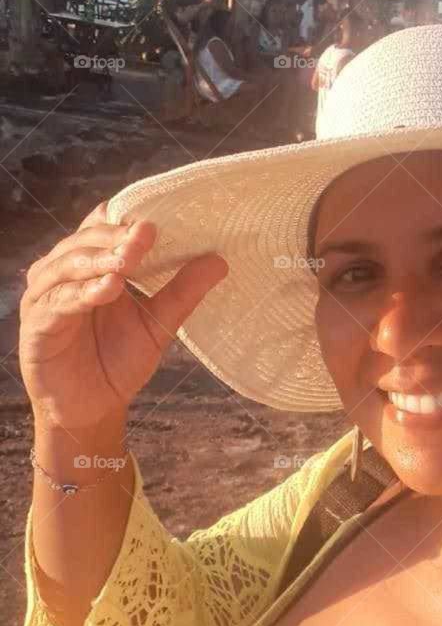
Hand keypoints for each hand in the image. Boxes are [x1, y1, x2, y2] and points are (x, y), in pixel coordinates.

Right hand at [20, 200, 228, 429]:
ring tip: (128, 260)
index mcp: (92, 264)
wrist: (93, 407)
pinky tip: (109, 289)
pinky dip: (83, 293)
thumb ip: (183, 291)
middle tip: (146, 234)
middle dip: (116, 237)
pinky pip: (58, 302)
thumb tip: (219, 260)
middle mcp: (64, 272)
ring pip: (68, 266)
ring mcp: (46, 295)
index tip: (158, 219)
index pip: (102, 225)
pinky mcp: (37, 324)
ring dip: (99, 260)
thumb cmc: (119, 359)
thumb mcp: (158, 323)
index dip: (126, 219)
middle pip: (85, 240)